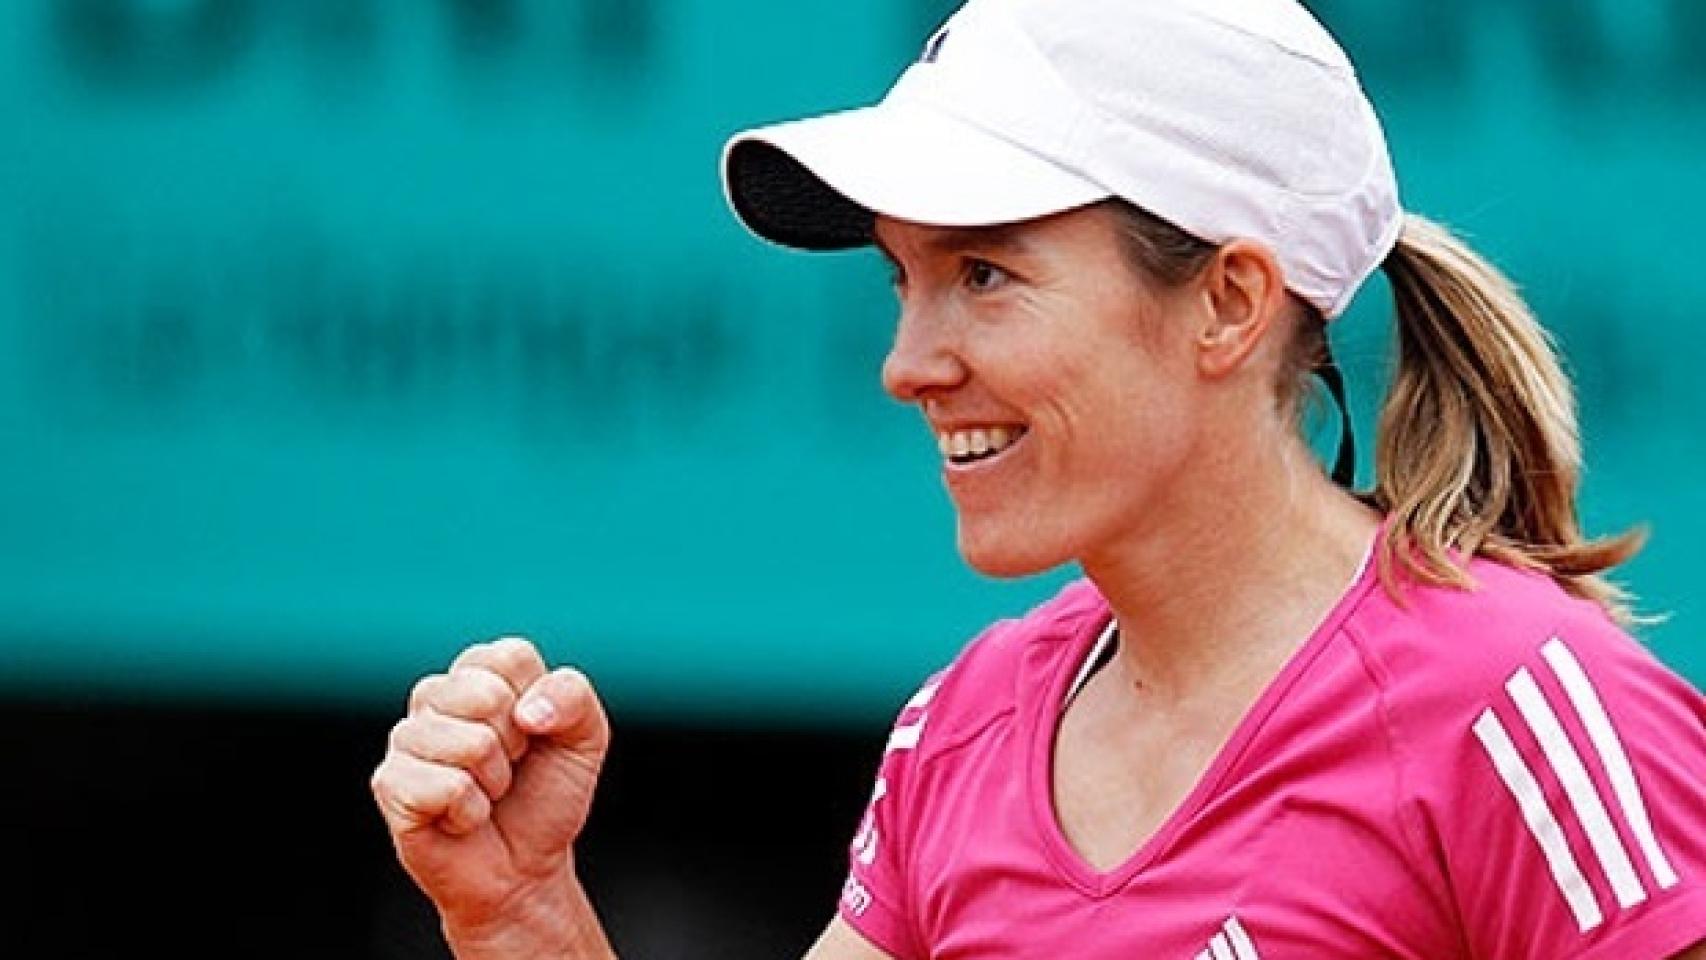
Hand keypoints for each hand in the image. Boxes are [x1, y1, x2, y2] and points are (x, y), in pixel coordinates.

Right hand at [371, 637, 610, 940]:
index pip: (510, 656)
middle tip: (509, 768)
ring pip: (471, 743)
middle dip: (516, 744)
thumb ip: (572, 696)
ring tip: (486, 793)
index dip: (539, 704)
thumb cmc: (546, 795)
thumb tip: (526, 711)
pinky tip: (462, 818)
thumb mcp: (585, 738)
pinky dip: (470, 812)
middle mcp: (436, 696)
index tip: (534, 734)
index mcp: (479, 673)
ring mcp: (407, 738)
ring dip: (494, 782)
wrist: (524, 867)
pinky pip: (447, 787)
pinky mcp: (389, 783)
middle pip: (487, 695)